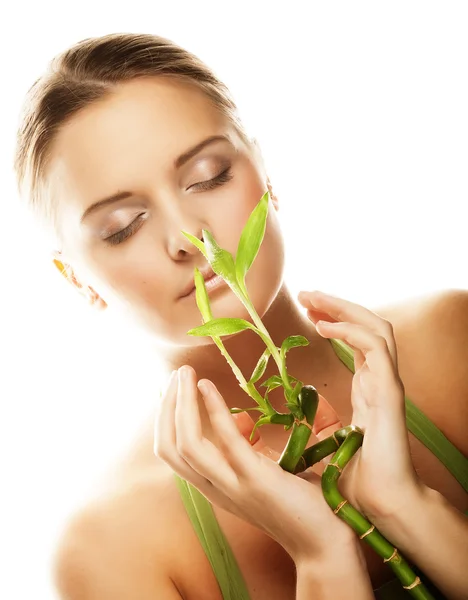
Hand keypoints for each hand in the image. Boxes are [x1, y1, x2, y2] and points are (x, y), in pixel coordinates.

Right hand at [154, 366, 358, 563]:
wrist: (326, 545)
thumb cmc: (300, 505)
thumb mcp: (265, 471)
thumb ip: (248, 448)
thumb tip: (238, 416)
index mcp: (215, 486)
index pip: (173, 452)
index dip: (168, 418)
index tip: (178, 388)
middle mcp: (216, 489)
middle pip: (170, 447)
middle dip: (167, 407)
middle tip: (179, 373)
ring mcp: (234, 486)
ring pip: (186, 445)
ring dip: (181, 404)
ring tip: (187, 375)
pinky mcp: (256, 480)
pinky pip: (226, 440)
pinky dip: (213, 409)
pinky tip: (208, 386)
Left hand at [297, 290, 423, 521]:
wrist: (382, 506)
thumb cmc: (357, 481)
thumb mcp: (329, 444)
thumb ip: (317, 427)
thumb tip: (292, 425)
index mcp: (368, 389)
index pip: (356, 341)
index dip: (335, 320)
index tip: (308, 310)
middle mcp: (380, 381)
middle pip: (367, 326)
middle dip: (337, 305)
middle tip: (307, 294)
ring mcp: (387, 384)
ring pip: (376, 328)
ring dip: (344, 309)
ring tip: (313, 300)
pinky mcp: (389, 393)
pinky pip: (374, 348)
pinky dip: (350, 331)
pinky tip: (323, 327)